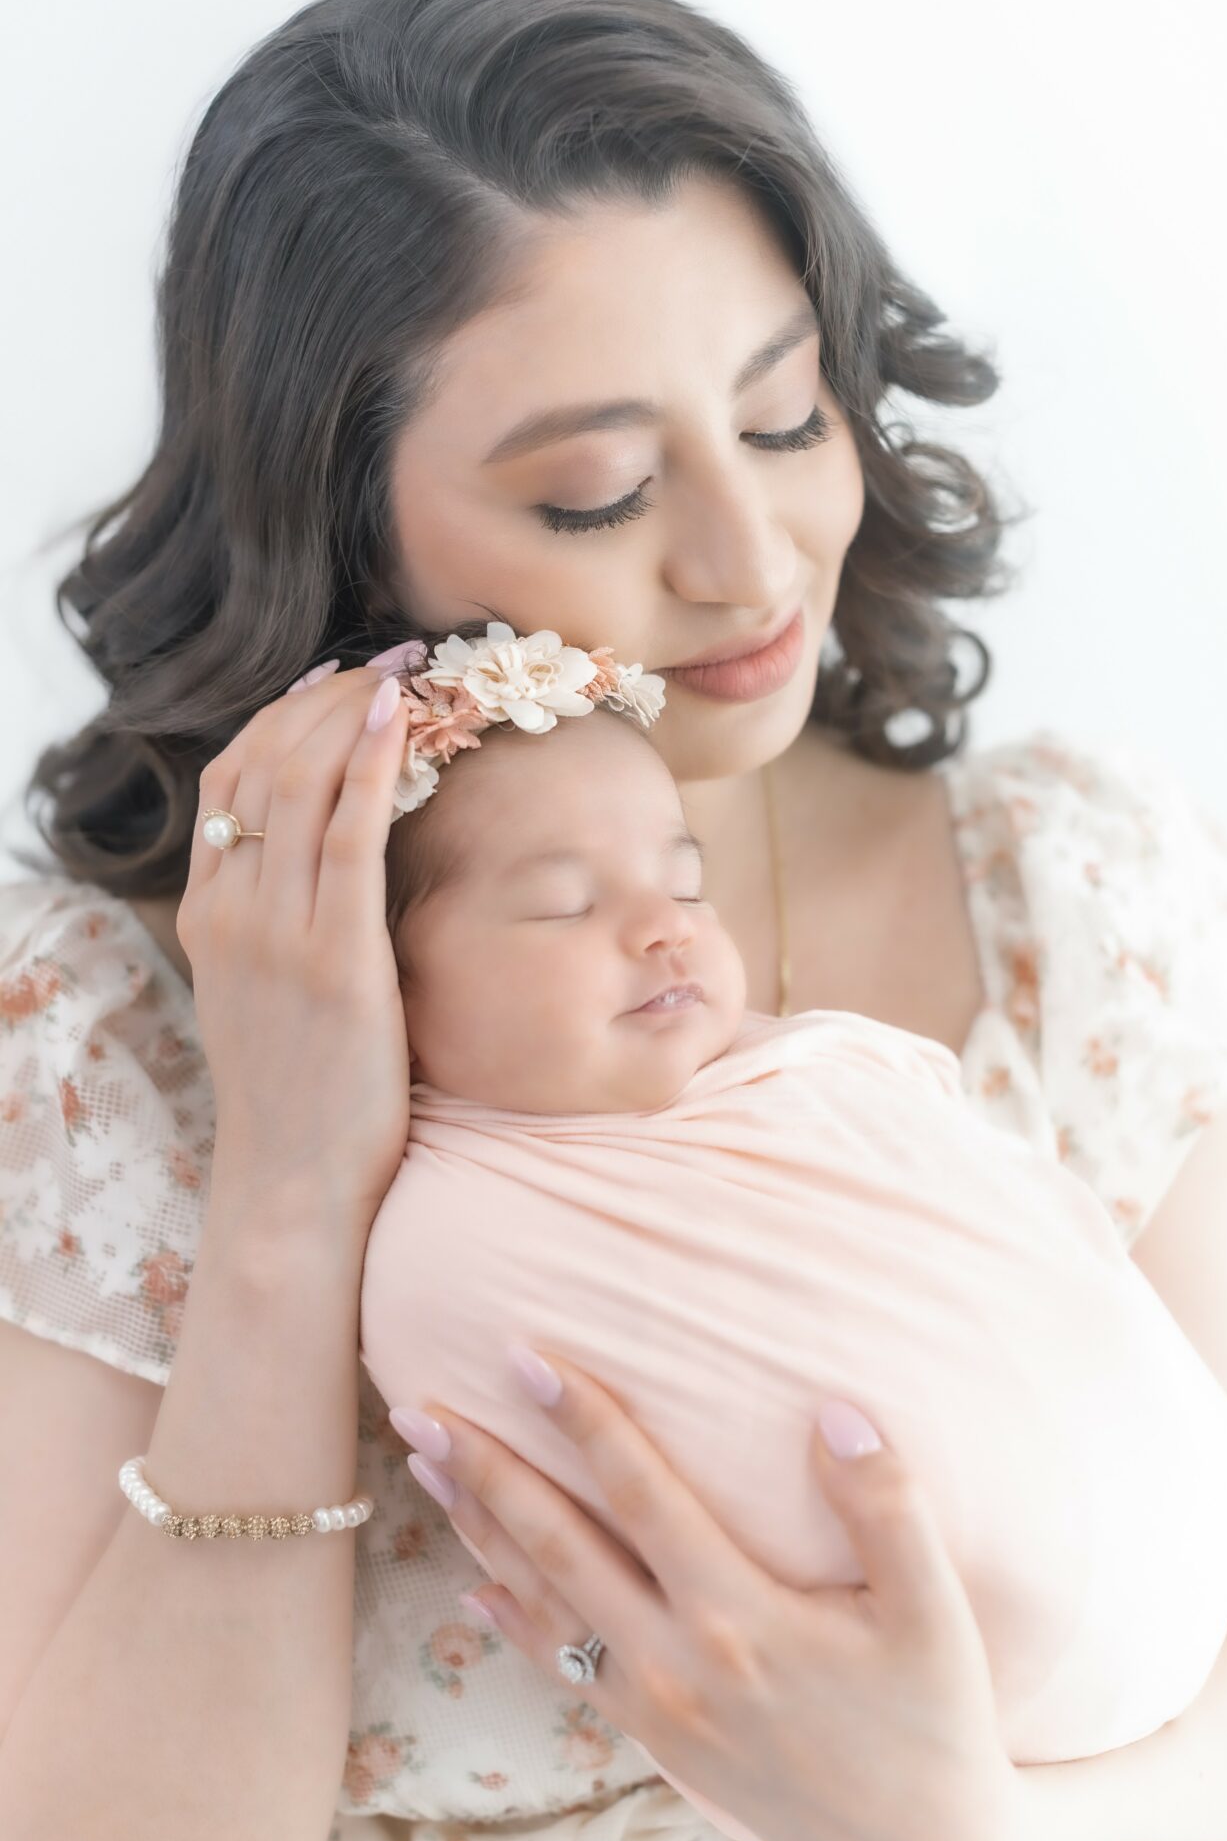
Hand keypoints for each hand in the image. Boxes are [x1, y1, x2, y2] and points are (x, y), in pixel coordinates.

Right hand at [177, 659, 411, 1236]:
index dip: (280, 719)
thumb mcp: (270, 996)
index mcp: (210, 915)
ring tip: (402, 671)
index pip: (230, 783)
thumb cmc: (303, 1096)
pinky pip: (349, 835)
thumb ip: (284, 926)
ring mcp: (276, 933)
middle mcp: (230, 911)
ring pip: (299, 784)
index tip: (334, 681)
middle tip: (384, 658)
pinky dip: (371, 764)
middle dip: (323, 697)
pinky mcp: (334, 957)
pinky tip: (401, 719)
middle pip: (261, 765)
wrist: (293, 1182)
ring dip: (352, 712)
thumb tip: (335, 870)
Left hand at [395, 1350, 1027, 1840]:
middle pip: (557, 1546)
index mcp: (740, 1617)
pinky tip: (474, 1591)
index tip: (522, 1355)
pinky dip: (512, 1625)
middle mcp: (678, 1661)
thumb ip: (888, 1505)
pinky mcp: (658, 1742)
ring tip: (426, 1469)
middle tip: (416, 1406)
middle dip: (484, 1471)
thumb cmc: (937, 1722)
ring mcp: (658, 1709)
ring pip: (544, 1604)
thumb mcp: (935, 1614)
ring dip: (479, 1532)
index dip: (581, 1419)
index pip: (639, 1493)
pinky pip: (564, 1672)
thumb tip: (834, 1408)